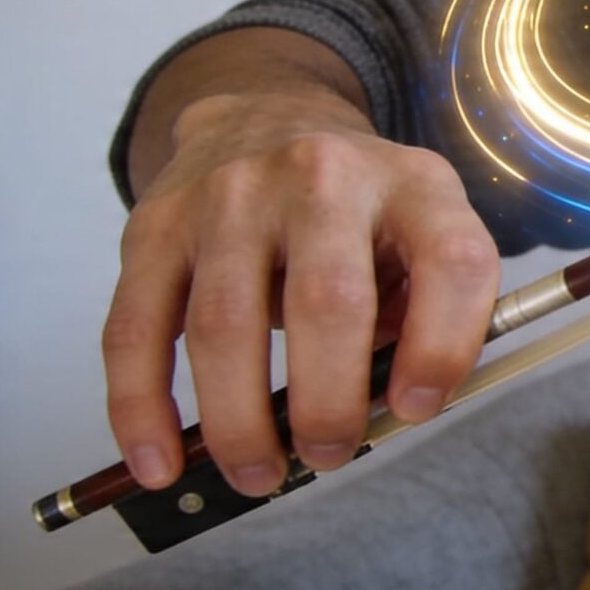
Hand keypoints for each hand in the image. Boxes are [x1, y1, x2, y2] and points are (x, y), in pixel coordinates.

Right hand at [100, 88, 500, 496]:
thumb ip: (426, 312)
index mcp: (414, 185)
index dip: (442, 347)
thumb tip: (391, 410)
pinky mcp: (156, 226)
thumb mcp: (422, 233)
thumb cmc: (358, 210)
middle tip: (328, 455)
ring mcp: (229, 196)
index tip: (415, 410)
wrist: (263, 114)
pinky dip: (142, 410)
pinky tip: (159, 463)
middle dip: (328, 403)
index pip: (453, 261)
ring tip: (259, 475)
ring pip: (222, 325)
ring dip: (239, 422)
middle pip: (327, 301)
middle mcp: (322, 177)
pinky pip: (136, 329)